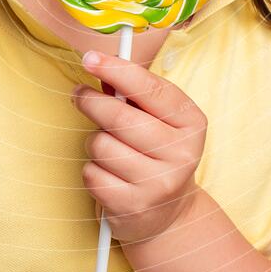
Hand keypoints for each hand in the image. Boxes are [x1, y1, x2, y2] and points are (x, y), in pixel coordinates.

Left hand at [71, 50, 206, 244]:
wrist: (169, 214)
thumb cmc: (157, 152)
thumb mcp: (158, 119)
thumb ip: (133, 92)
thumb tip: (100, 64)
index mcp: (191, 122)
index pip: (151, 88)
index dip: (117, 70)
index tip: (90, 58)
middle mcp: (181, 154)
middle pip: (120, 117)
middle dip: (91, 101)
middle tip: (79, 95)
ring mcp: (158, 184)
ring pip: (101, 145)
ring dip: (94, 141)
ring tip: (108, 147)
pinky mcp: (133, 207)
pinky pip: (92, 174)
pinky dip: (92, 169)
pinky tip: (109, 174)